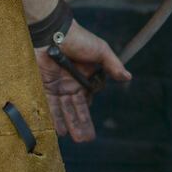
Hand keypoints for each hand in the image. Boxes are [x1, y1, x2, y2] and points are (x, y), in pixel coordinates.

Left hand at [36, 21, 130, 142]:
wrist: (54, 31)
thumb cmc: (79, 38)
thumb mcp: (101, 51)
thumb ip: (113, 65)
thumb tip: (128, 77)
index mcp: (84, 78)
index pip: (86, 100)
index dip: (87, 115)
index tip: (90, 131)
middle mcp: (69, 84)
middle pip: (75, 108)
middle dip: (80, 124)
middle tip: (85, 140)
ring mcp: (56, 85)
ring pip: (63, 109)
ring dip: (68, 124)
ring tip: (73, 138)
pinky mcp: (43, 85)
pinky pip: (48, 103)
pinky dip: (53, 116)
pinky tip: (57, 129)